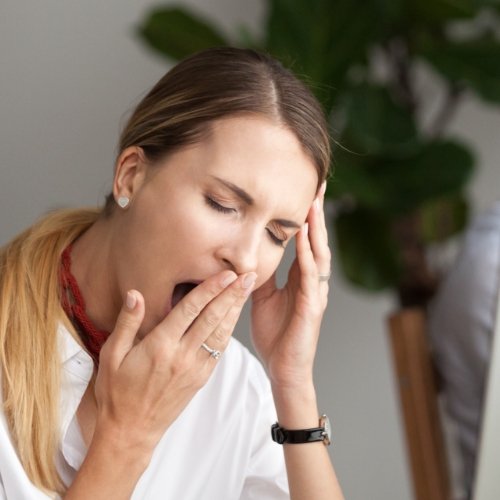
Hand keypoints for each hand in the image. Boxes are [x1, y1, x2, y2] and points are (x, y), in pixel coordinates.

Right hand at [93, 270, 255, 451]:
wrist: (131, 431)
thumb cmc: (117, 392)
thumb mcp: (112, 355)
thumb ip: (127, 323)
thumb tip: (136, 294)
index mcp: (160, 346)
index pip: (191, 310)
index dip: (210, 289)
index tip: (226, 273)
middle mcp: (182, 356)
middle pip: (213, 318)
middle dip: (232, 294)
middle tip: (248, 274)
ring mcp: (195, 369)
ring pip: (221, 333)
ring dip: (235, 310)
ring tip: (247, 290)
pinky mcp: (201, 378)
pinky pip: (219, 350)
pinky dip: (229, 331)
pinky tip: (235, 317)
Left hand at [251, 183, 330, 389]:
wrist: (283, 369)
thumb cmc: (275, 334)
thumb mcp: (261, 297)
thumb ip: (259, 274)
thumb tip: (247, 253)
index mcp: (300, 278)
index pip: (306, 241)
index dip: (306, 216)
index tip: (305, 190)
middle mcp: (312, 281)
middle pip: (317, 240)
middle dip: (317, 212)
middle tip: (319, 184)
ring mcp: (315, 293)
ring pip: (319, 254)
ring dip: (316, 228)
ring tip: (314, 203)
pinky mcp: (312, 307)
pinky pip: (310, 277)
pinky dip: (309, 256)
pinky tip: (306, 239)